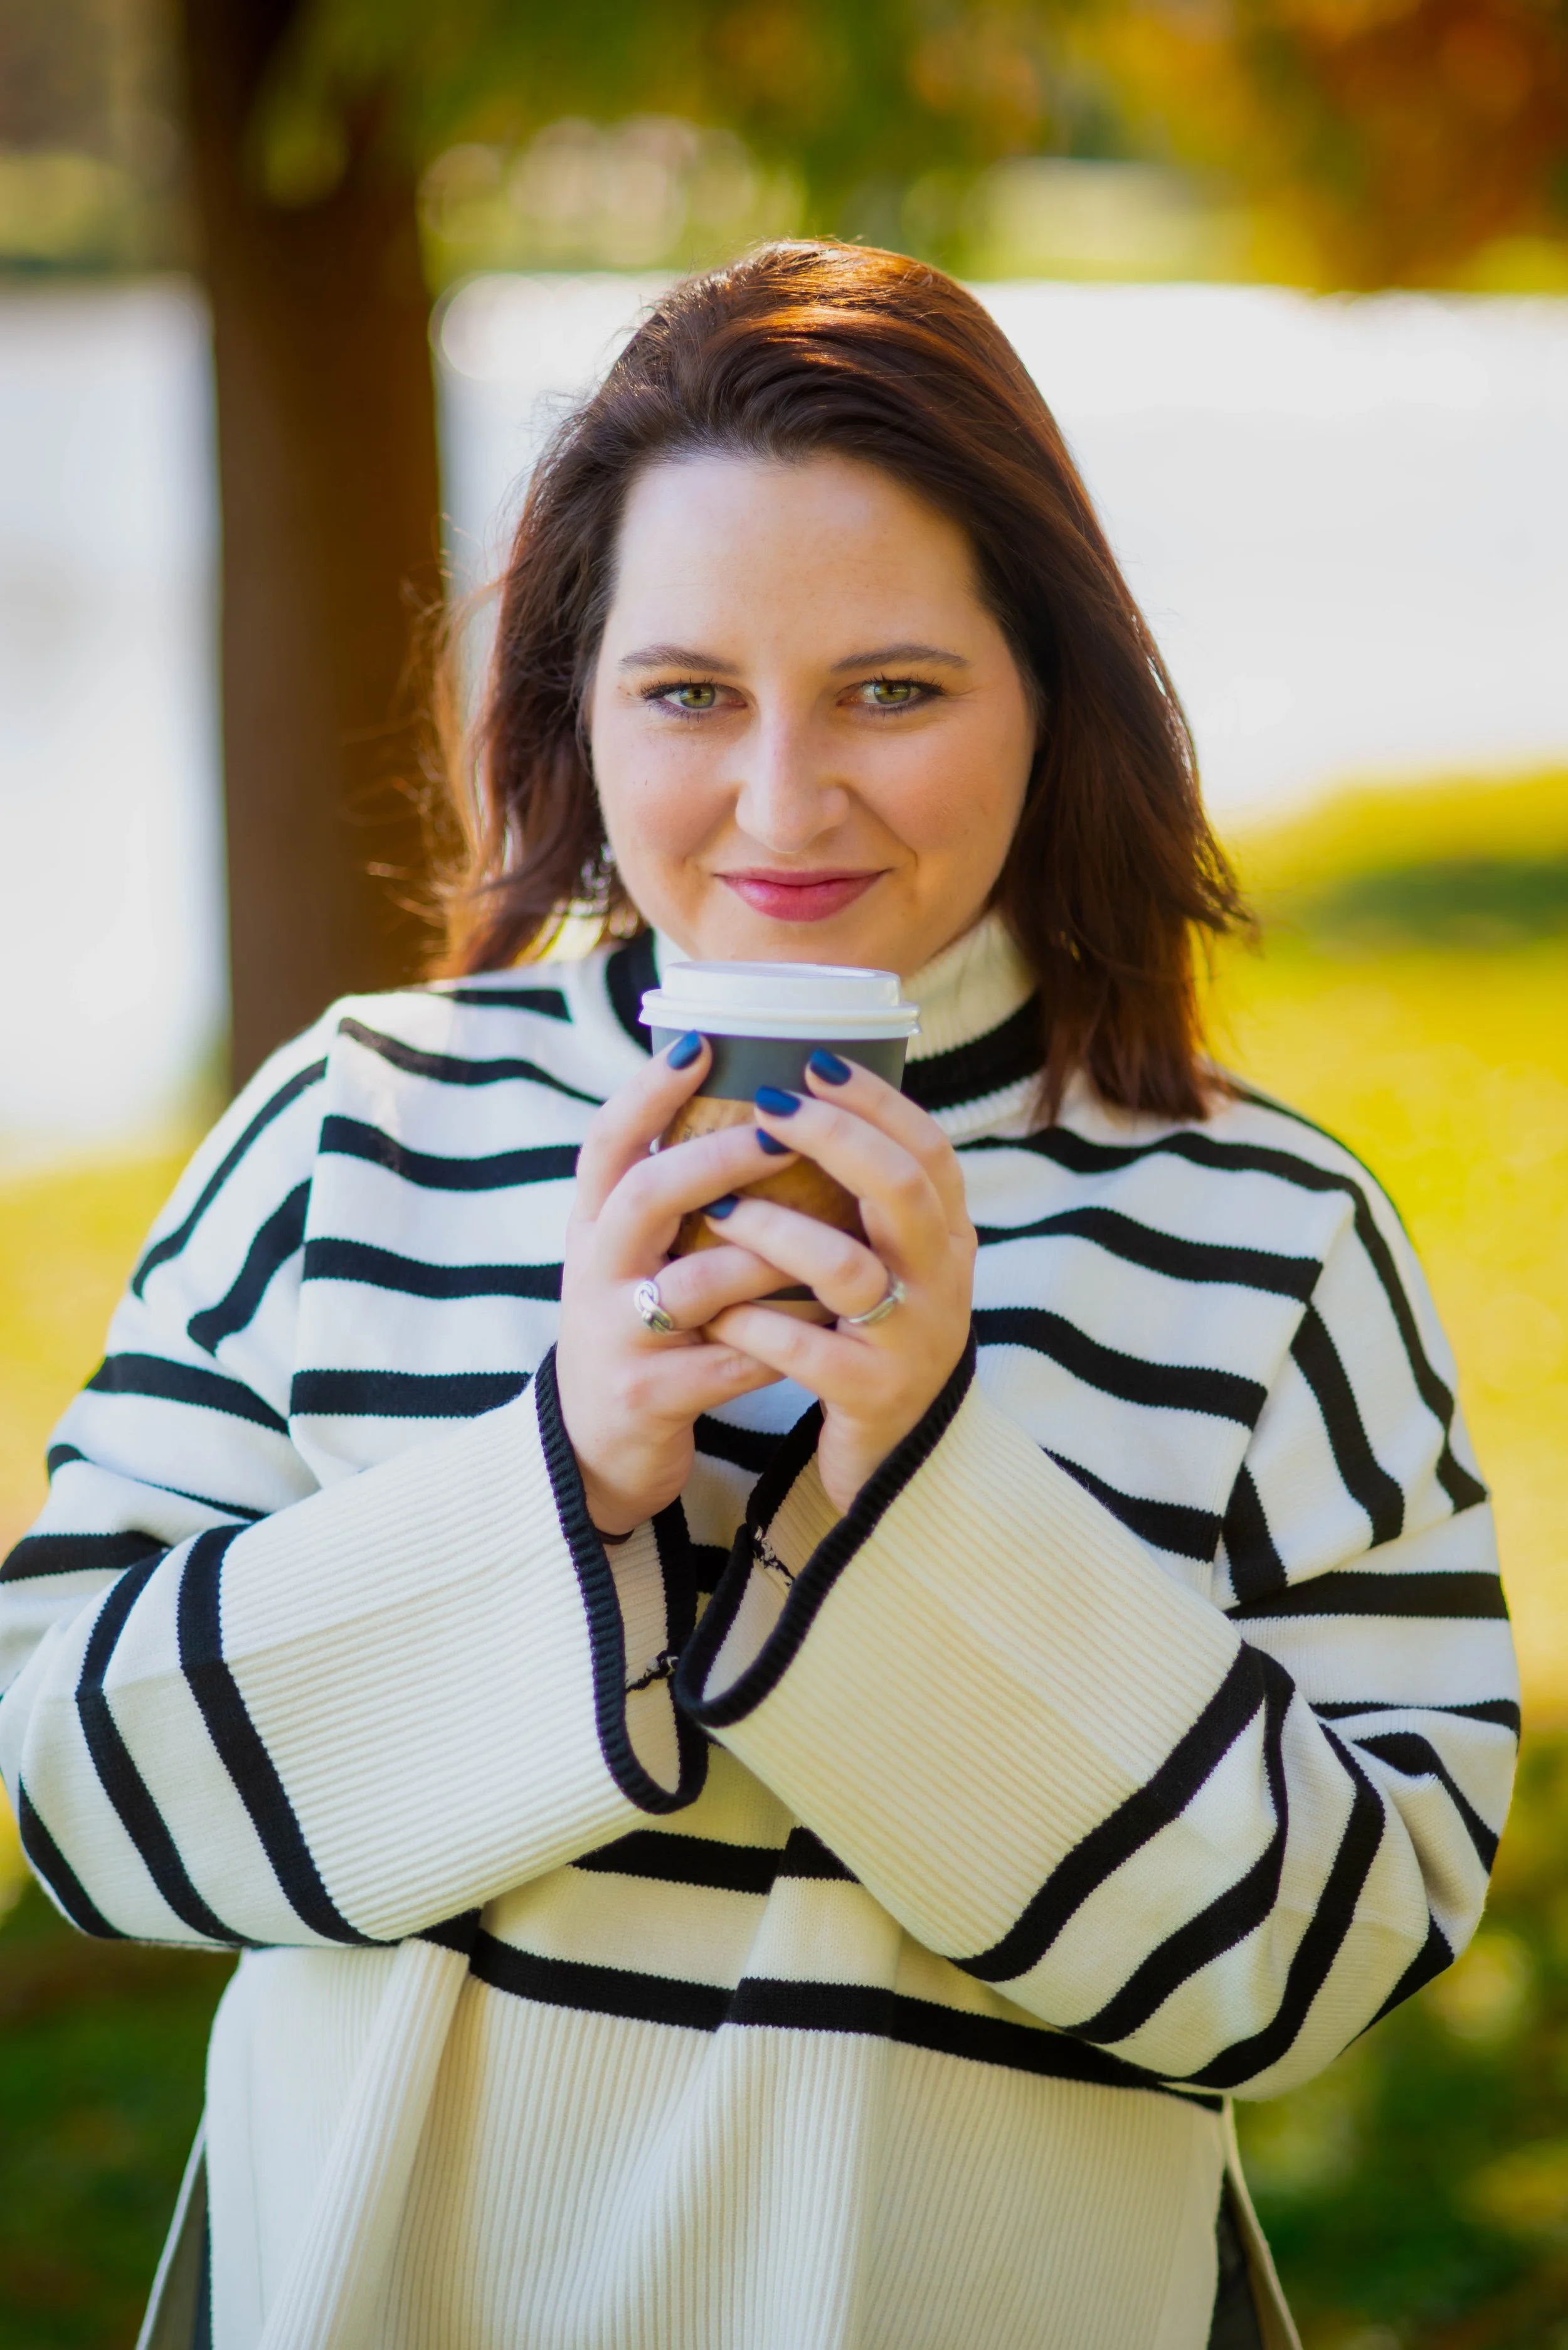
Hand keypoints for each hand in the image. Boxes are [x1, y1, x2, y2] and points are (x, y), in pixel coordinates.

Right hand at [556, 1035, 806, 1536]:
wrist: (593, 1447)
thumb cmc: (636, 1327)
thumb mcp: (632, 1256)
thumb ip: (669, 1194)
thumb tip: (748, 1102)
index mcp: (594, 1227)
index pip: (607, 1142)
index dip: (648, 1090)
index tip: (701, 1042)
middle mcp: (596, 1272)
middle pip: (644, 1194)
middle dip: (716, 1156)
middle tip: (781, 1129)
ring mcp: (618, 1336)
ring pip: (694, 1282)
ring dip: (764, 1256)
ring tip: (824, 1238)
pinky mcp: (648, 1397)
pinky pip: (727, 1362)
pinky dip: (781, 1342)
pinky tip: (827, 1325)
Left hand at [702, 1057, 976, 1513]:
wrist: (904, 1464)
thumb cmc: (875, 1341)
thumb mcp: (894, 1265)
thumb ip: (866, 1201)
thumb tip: (799, 1102)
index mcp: (947, 1239)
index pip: (929, 1148)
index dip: (876, 1101)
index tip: (814, 1060)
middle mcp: (943, 1282)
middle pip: (902, 1188)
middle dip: (832, 1138)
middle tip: (768, 1106)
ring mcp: (912, 1340)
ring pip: (846, 1267)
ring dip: (775, 1231)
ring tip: (720, 1210)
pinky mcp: (873, 1396)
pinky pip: (804, 1349)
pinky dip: (751, 1323)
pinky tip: (711, 1309)